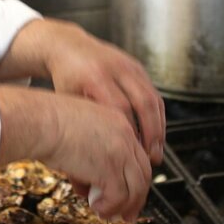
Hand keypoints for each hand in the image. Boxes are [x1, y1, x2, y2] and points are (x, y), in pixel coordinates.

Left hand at [0, 19, 164, 163]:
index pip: (120, 109)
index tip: (133, 156)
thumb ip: (74, 135)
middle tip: (152, 158)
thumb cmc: (65, 78)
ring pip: (153, 98)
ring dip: (159, 127)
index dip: (130, 134)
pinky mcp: (137, 66)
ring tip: (156, 151)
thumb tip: (81, 177)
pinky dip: (157, 115)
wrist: (68, 46)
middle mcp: (116, 68)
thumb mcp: (65, 104)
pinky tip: (154, 133)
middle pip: (143, 102)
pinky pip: (154, 93)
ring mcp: (129, 65)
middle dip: (151, 134)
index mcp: (95, 77)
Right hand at [0, 85, 151, 221]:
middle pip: (142, 172)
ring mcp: (120, 152)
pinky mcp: (110, 168)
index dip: (132, 176)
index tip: (128, 191)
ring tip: (109, 214)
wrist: (38, 121)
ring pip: (136, 187)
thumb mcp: (76, 134)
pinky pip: (119, 197)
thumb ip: (88, 157)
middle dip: (136, 197)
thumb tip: (88, 185)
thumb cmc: (45, 122)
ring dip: (124, 206)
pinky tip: (97, 209)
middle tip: (127, 212)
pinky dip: (109, 207)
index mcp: (118, 122)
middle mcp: (124, 135)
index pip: (135, 154)